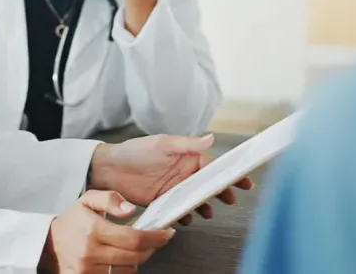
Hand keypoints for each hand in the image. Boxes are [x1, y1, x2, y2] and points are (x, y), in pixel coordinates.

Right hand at [39, 190, 174, 272]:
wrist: (50, 244)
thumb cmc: (73, 220)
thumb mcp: (88, 200)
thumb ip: (110, 199)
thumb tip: (130, 209)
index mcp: (93, 230)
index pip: (133, 238)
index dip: (155, 238)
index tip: (167, 234)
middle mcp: (91, 252)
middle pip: (135, 257)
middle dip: (151, 248)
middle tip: (155, 239)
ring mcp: (88, 270)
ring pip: (129, 270)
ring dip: (138, 260)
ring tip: (133, 248)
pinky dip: (125, 269)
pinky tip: (122, 259)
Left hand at [89, 135, 253, 224]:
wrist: (110, 169)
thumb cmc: (135, 152)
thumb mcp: (162, 144)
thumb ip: (187, 144)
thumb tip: (211, 137)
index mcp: (187, 158)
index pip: (214, 165)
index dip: (230, 173)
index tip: (246, 181)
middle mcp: (184, 174)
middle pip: (210, 185)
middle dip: (223, 192)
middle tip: (231, 200)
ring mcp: (175, 189)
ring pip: (197, 200)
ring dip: (205, 206)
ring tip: (207, 212)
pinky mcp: (164, 201)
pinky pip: (181, 211)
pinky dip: (186, 216)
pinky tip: (186, 219)